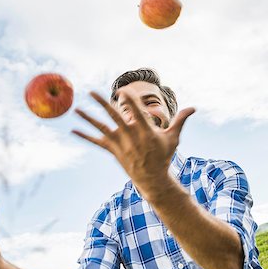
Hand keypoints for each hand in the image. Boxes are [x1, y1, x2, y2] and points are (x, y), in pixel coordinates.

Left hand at [72, 89, 194, 199]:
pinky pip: (96, 142)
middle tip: (91, 91)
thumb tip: (194, 108)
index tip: (122, 90)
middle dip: (102, 103)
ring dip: (88, 118)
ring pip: (101, 128)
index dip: (128, 99)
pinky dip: (84, 136)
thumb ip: (180, 120)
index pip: (135, 111)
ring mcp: (120, 144)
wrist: (152, 178)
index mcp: (145, 130)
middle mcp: (130, 136)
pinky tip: (73, 130)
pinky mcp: (113, 151)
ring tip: (76, 109)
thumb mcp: (173, 138)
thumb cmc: (163, 156)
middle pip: (114, 116)